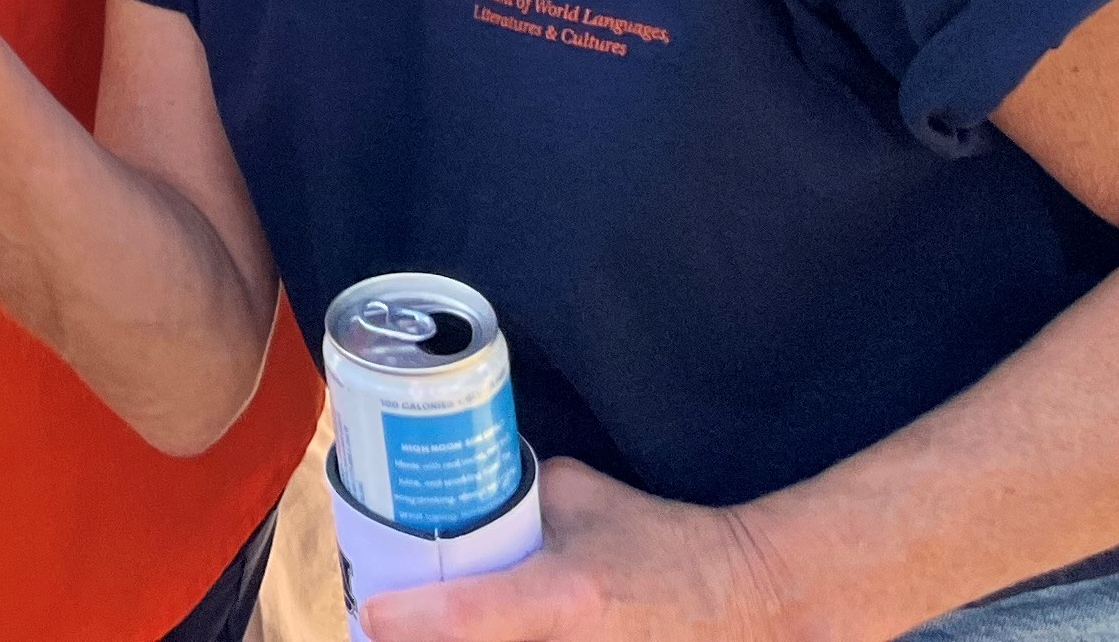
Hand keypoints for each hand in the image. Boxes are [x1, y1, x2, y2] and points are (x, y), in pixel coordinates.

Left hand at [365, 461, 798, 641]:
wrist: (747, 602)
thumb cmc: (661, 544)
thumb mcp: (581, 497)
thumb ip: (513, 497)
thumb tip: (452, 492)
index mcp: (566, 597)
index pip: (468, 620)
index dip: (410, 622)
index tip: (371, 612)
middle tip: (386, 626)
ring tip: (423, 631)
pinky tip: (473, 636)